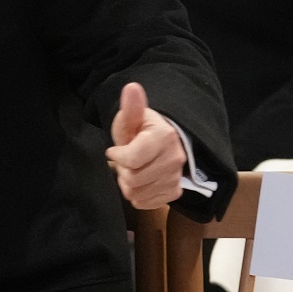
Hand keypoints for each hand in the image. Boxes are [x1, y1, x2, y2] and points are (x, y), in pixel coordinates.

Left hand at [105, 82, 186, 208]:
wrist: (162, 143)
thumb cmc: (141, 130)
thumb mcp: (132, 117)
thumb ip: (131, 106)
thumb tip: (132, 88)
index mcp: (165, 136)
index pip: (131, 159)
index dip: (117, 156)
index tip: (116, 149)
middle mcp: (175, 158)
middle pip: (133, 179)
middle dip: (122, 171)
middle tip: (126, 161)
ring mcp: (176, 177)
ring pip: (137, 193)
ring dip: (128, 184)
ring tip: (133, 169)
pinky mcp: (175, 192)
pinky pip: (146, 203)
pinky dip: (138, 195)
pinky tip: (140, 181)